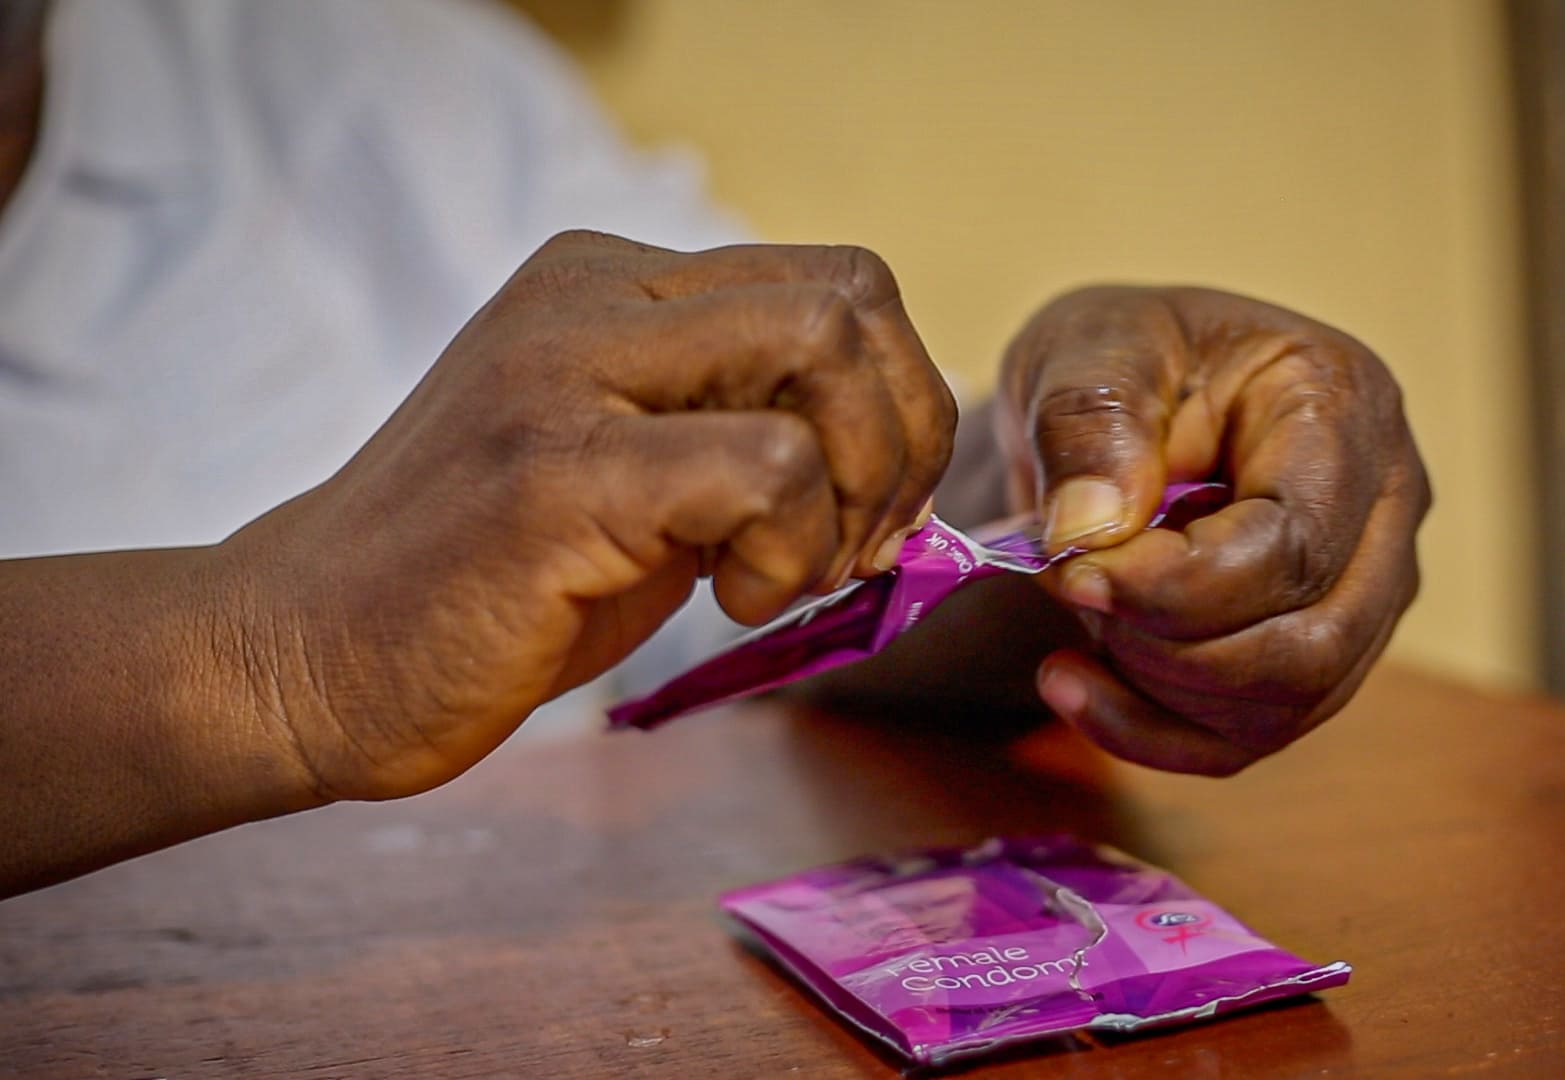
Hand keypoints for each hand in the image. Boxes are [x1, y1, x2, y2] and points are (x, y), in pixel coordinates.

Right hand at [225, 234, 953, 800]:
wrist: (303, 654)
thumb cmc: (486, 585)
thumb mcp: (636, 480)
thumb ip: (740, 438)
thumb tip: (900, 467)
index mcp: (613, 286)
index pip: (835, 285)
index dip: (899, 403)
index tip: (874, 512)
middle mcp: (591, 297)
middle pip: (851, 296)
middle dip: (905, 439)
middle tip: (858, 546)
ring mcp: (566, 372)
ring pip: (822, 350)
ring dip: (853, 493)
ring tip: (778, 578)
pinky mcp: (556, 470)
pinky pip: (766, 463)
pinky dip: (790, 549)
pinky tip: (726, 603)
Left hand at [997, 286, 1427, 774]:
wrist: (1121, 394)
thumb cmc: (1121, 356)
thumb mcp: (1086, 351)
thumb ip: (1088, 425)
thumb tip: (1090, 529)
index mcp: (1343, 403)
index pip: (1293, 545)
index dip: (1176, 587)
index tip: (1072, 574)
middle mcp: (1386, 502)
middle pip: (1310, 645)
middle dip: (1168, 647)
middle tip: (1067, 589)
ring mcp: (1369, 586)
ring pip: (1289, 703)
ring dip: (1158, 690)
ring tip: (1071, 620)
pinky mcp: (1323, 650)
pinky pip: (1255, 734)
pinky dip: (1152, 730)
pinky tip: (1070, 684)